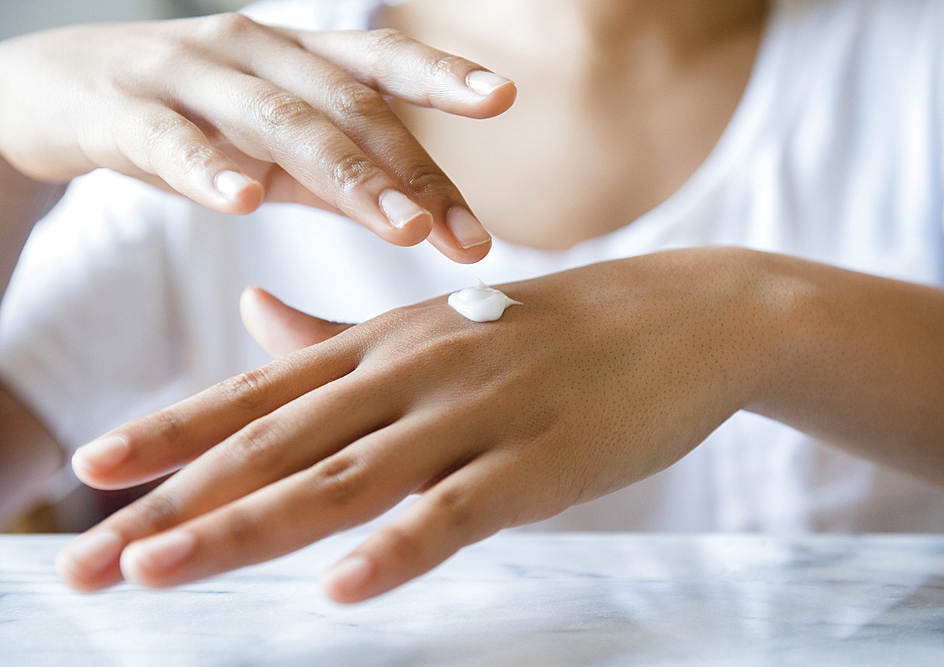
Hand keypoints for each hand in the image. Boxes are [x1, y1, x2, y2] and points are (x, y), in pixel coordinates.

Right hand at [0, 15, 514, 261]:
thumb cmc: (190, 116)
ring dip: (347, 176)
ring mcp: (188, 77)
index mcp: (296, 57)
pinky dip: (207, 169)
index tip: (502, 98)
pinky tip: (242, 200)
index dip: (441, 75)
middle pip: (347, 106)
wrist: (58, 90)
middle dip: (412, 171)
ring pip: (277, 120)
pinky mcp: (123, 113)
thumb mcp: (272, 144)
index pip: (380, 63)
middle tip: (462, 232)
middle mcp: (252, 53)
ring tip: (402, 228)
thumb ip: (338, 175)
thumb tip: (421, 216)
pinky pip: (170, 140)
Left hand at [56, 248, 772, 601]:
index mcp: (388, 340)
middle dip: (178, 501)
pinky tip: (341, 588)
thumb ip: (342, 333)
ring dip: (249, 527)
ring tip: (161, 572)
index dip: (173, 431)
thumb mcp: (440, 322)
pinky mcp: (542, 458)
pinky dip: (399, 547)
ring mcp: (479, 411)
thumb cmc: (556, 329)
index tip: (91, 473)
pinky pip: (459, 510)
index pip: (260, 390)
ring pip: (346, 477)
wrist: (685, 315)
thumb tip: (254, 312)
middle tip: (86, 559)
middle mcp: (416, 369)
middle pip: (278, 442)